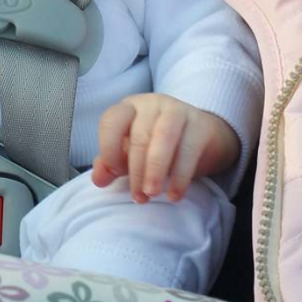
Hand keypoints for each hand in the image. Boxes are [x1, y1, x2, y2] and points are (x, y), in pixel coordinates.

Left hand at [92, 94, 238, 202]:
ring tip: (152, 194)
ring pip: (163, 139)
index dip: (109, 148)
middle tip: (138, 197)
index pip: (111, 121)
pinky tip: (174, 195)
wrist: (203, 137)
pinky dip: (179, 177)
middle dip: (136, 171)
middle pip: (139, 135)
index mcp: (129, 107)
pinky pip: (188, 150)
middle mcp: (152, 104)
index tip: (114, 174)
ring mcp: (178, 110)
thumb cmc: (157, 144)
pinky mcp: (201, 125)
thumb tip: (98, 180)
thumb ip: (112, 164)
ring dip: (155, 170)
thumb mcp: (131, 153)